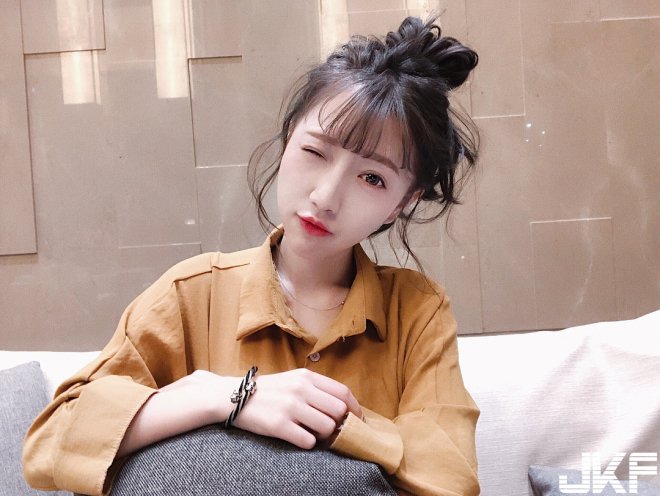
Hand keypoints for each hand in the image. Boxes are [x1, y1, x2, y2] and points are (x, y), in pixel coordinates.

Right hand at [232, 368, 361, 448]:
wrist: (234, 397)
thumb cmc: (269, 391)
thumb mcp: (293, 380)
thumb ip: (316, 389)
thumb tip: (343, 407)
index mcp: (306, 376)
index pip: (342, 392)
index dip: (355, 408)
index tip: (357, 419)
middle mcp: (300, 389)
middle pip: (339, 411)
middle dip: (339, 423)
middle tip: (331, 429)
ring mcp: (290, 407)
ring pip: (326, 427)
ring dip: (324, 435)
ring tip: (314, 434)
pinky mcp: (279, 425)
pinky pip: (308, 441)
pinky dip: (309, 443)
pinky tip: (300, 438)